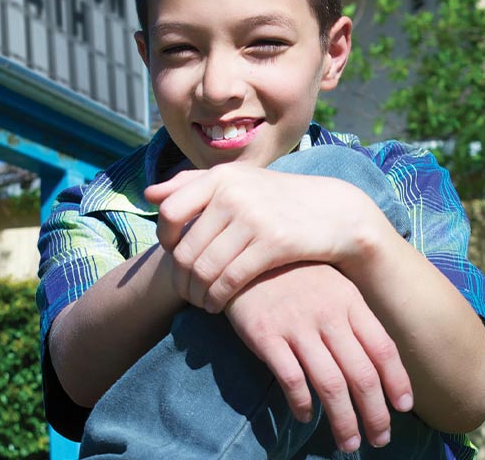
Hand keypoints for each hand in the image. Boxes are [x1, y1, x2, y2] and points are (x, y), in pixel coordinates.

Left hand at [145, 163, 381, 311]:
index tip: (174, 254)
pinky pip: (229, 279)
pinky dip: (216, 299)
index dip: (164, 240)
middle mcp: (232, 193)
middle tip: (184, 294)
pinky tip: (216, 307)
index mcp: (219, 177)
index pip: (169, 213)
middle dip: (179, 279)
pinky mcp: (273, 242)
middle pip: (184, 248)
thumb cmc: (276, 200)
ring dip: (195, 294)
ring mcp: (253, 217)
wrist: (334, 212)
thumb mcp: (236, 182)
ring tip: (199, 302)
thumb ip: (191, 185)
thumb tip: (150, 194)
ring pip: (203, 268)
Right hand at [224, 262, 413, 452]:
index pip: (383, 348)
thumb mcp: (330, 285)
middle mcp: (328, 315)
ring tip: (348, 442)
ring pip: (330, 384)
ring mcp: (296, 326)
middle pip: (361, 375)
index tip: (403, 407)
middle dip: (375, 414)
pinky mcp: (266, 335)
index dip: (397, 382)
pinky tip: (306, 415)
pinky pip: (292, 380)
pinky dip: (302, 404)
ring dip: (343, 420)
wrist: (244, 256)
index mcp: (349, 301)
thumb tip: (376, 361)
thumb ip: (352, 317)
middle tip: (379, 439)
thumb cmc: (292, 274)